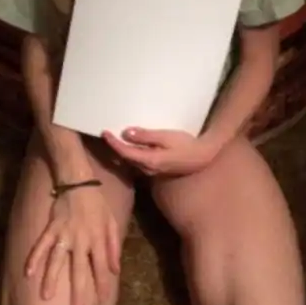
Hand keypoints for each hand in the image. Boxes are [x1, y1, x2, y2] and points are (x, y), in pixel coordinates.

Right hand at [25, 187, 119, 304]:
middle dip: (78, 291)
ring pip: (57, 260)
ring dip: (52, 278)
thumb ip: (114, 246)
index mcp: (98, 239)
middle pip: (79, 269)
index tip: (102, 302)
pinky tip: (28, 273)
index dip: (102, 284)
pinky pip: (41, 245)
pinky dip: (34, 258)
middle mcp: (81, 240)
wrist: (79, 183)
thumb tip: (115, 269)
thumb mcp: (112, 223)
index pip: (101, 267)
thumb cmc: (97, 205)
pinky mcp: (52, 228)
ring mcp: (65, 234)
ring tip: (46, 296)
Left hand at [101, 127, 219, 176]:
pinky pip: (137, 162)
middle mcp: (146, 169)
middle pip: (125, 159)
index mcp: (148, 160)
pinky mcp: (155, 170)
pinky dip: (129, 154)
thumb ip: (146, 136)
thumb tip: (126, 133)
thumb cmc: (185, 144)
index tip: (104, 132)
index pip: (124, 152)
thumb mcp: (166, 137)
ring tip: (114, 138)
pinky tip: (129, 146)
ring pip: (130, 162)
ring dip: (121, 151)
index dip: (113, 143)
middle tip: (106, 134)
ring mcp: (151, 172)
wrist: (201, 158)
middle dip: (114, 147)